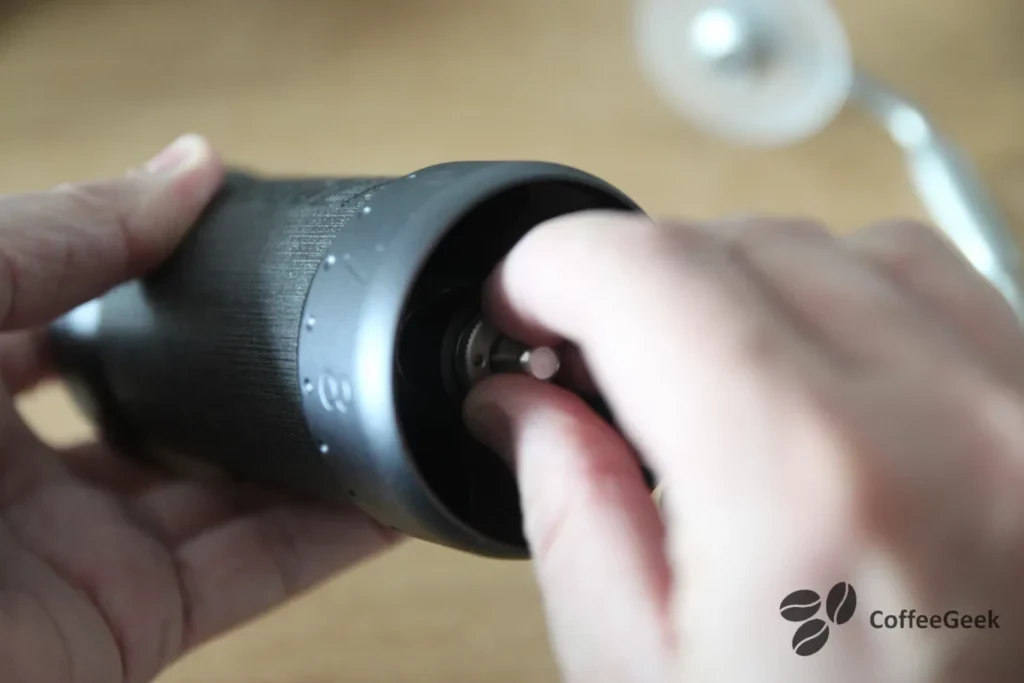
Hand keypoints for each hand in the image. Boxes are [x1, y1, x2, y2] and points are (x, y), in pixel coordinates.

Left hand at [0, 135, 395, 682]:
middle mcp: (16, 469)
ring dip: (309, 448)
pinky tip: (394, 487)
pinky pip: (253, 572)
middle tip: (333, 318)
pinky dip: (331, 535)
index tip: (246, 231)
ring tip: (391, 392)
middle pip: (166, 402)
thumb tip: (190, 169)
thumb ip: (53, 238)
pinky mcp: (129, 629)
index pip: (78, 306)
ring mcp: (79, 553)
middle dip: (248, 364)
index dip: (159, 266)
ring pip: (226, 489)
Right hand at [464, 212, 1023, 681]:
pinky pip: (955, 296)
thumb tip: (521, 407)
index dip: (554, 264)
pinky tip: (818, 376)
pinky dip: (860, 302)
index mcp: (809, 491)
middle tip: (598, 348)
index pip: (648, 271)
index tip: (524, 296)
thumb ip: (569, 511)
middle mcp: (953, 428)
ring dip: (753, 280)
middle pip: (747, 241)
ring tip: (707, 364)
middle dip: (641, 277)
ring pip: (856, 246)